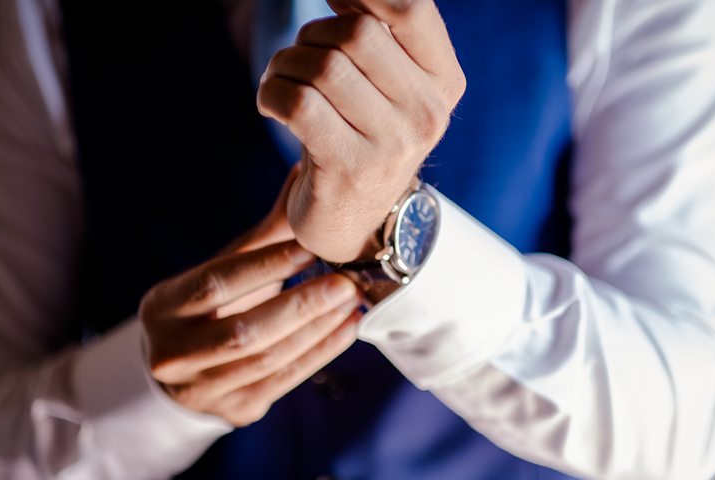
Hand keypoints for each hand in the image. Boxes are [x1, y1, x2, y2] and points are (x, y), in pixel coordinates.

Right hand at [138, 170, 362, 426]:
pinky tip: (347, 329)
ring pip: (268, 360)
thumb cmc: (206, 311)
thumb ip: (262, 238)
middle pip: (244, 330)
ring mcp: (202, 390)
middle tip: (344, 282)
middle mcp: (174, 353)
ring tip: (351, 303)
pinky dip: (320, 355)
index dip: (267, 264)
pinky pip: (284, 382)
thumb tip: (303, 176)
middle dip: (301, 305)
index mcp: (164, 307)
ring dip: (317, 330)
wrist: (177, 376)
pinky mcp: (235, 411)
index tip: (311, 245)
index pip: (218, 283)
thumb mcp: (218, 273)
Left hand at [257, 0, 465, 261]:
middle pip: (357, 35)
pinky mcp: (350, 168)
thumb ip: (376, 34)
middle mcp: (427, 113)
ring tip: (279, 83)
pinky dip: (272, 94)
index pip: (412, 8)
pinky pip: (299, 103)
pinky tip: (272, 106)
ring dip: (284, 66)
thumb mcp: (386, 86)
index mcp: (443, 82)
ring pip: (324, 67)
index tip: (333, 1)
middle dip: (311, 36)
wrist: (355, 222)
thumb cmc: (362, 139)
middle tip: (296, 59)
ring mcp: (392, 145)